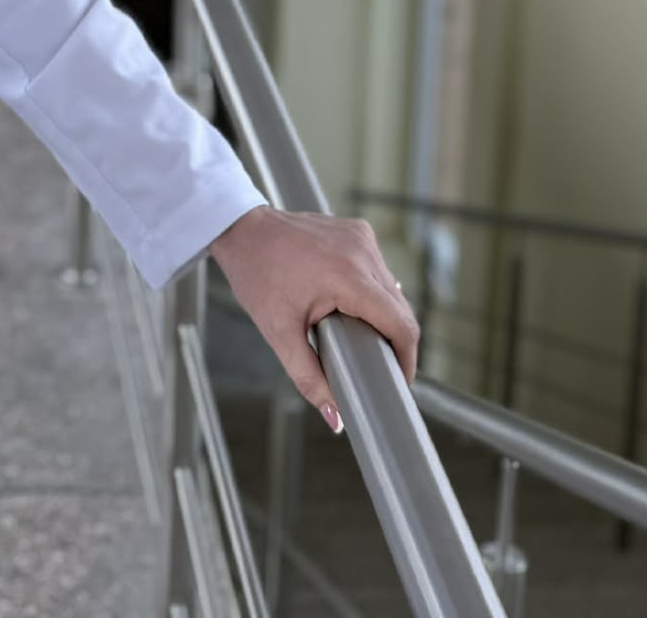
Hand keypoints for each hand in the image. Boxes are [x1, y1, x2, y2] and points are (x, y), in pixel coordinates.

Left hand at [208, 207, 419, 433]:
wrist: (241, 229)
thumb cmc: (256, 274)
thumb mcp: (279, 332)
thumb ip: (309, 378)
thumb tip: (335, 418)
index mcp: (349, 277)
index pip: (401, 326)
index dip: (406, 360)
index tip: (397, 381)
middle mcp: (363, 252)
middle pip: (400, 310)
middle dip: (391, 341)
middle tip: (371, 364)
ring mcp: (362, 238)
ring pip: (392, 290)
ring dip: (382, 315)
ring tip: (357, 334)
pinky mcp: (358, 230)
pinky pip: (378, 270)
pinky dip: (371, 291)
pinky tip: (350, 304)